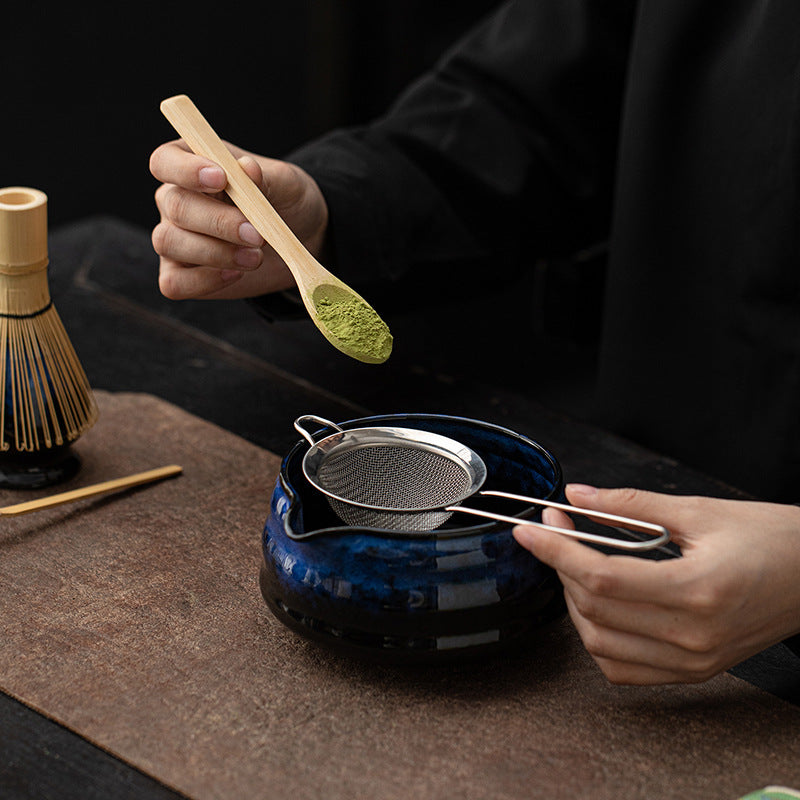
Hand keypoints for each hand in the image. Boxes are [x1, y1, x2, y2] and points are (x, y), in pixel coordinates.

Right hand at [149, 139, 328, 299]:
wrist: (298, 238)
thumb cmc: (283, 201)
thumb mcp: (284, 183)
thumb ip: (264, 176)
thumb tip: (246, 168)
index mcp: (190, 165)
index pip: (166, 161)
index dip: (186, 170)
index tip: (221, 179)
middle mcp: (173, 199)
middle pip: (175, 206)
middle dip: (218, 222)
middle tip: (257, 235)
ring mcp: (174, 238)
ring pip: (169, 242)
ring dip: (215, 253)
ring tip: (255, 257)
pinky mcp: (180, 275)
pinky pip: (174, 282)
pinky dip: (204, 280)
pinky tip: (235, 274)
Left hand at [513, 484, 799, 684]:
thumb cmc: (771, 538)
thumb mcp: (699, 510)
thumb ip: (630, 504)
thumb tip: (579, 495)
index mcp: (697, 590)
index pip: (600, 577)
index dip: (556, 551)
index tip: (530, 528)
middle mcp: (693, 636)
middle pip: (594, 610)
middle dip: (562, 565)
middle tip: (558, 528)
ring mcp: (693, 661)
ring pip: (600, 644)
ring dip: (575, 601)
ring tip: (579, 562)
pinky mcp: (694, 670)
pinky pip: (623, 667)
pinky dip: (597, 636)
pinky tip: (600, 602)